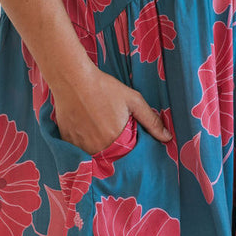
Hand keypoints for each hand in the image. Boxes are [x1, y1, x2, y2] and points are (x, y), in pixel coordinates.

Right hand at [51, 65, 172, 156]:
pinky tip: (84, 127)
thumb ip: (151, 121)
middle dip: (113, 147)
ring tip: (96, 126)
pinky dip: (83, 144)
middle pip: (110, 156)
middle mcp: (97, 147)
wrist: (73, 79)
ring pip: (93, 155)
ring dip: (98, 146)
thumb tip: (168, 138)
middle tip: (109, 127)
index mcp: (116, 140)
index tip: (125, 134)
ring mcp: (80, 146)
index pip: (126, 155)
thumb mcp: (133, 100)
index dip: (128, 146)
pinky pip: (78, 151)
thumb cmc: (105, 87)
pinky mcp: (67, 141)